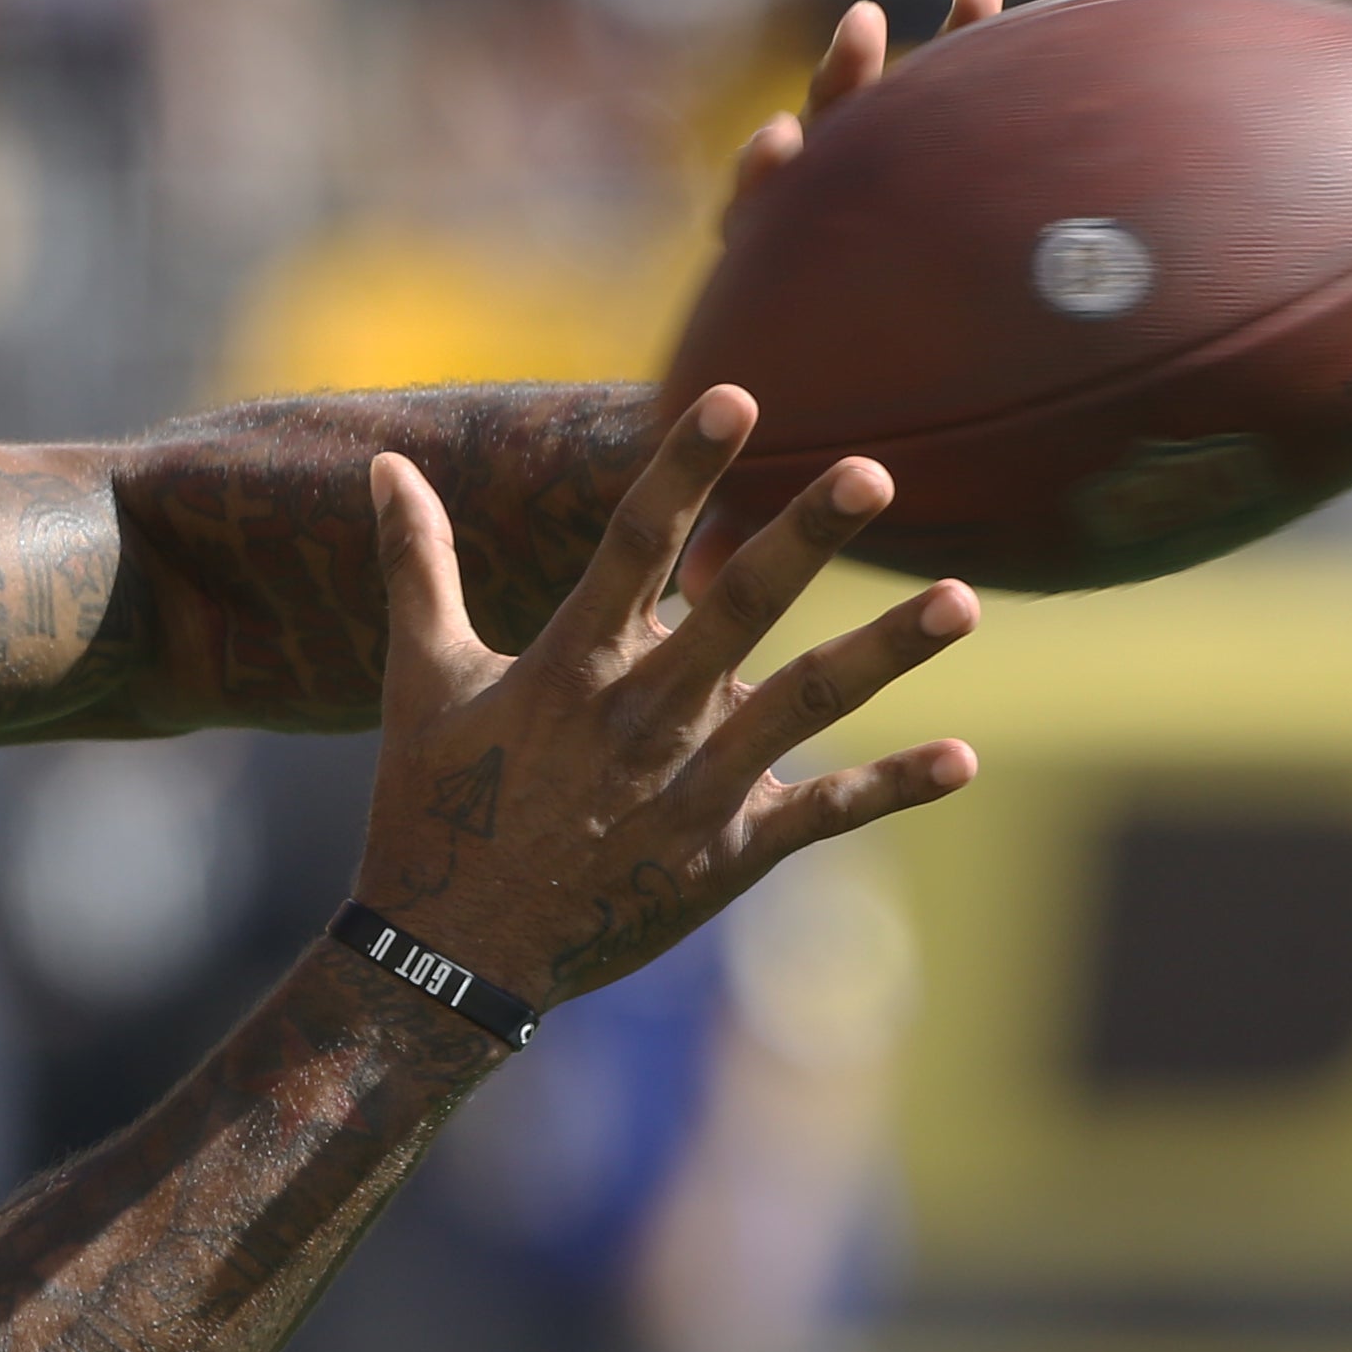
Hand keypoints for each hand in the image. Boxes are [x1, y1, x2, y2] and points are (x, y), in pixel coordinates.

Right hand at [350, 387, 976, 1014]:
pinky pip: (823, 813)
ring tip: (964, 601)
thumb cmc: (431, 803)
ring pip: (804, 703)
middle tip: (874, 473)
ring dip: (886, 651)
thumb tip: (387, 464)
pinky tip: (964, 759)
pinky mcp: (727, 854)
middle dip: (806, 538)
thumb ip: (418, 565)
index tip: (738, 398)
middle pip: (738, 608)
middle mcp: (643, 716)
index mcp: (571, 663)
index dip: (686, 469)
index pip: (635, 544)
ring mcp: (693, 787)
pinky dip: (894, 787)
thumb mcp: (419, 677)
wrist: (452, 953)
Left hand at [684, 0, 1004, 596]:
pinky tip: (1094, 52)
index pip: (753, 223)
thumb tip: (701, 589)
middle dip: (847, 89)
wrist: (786, 439)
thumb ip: (731, 533)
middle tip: (866, 29)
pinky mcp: (941, 225)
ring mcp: (880, 219)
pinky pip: (985, 157)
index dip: (764, 186)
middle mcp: (817, 243)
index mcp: (765, 296)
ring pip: (907, 128)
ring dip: (941, 58)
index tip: (780, 152)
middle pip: (828, 150)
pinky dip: (1022, 106)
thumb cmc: (766, 476)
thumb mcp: (750, 502)